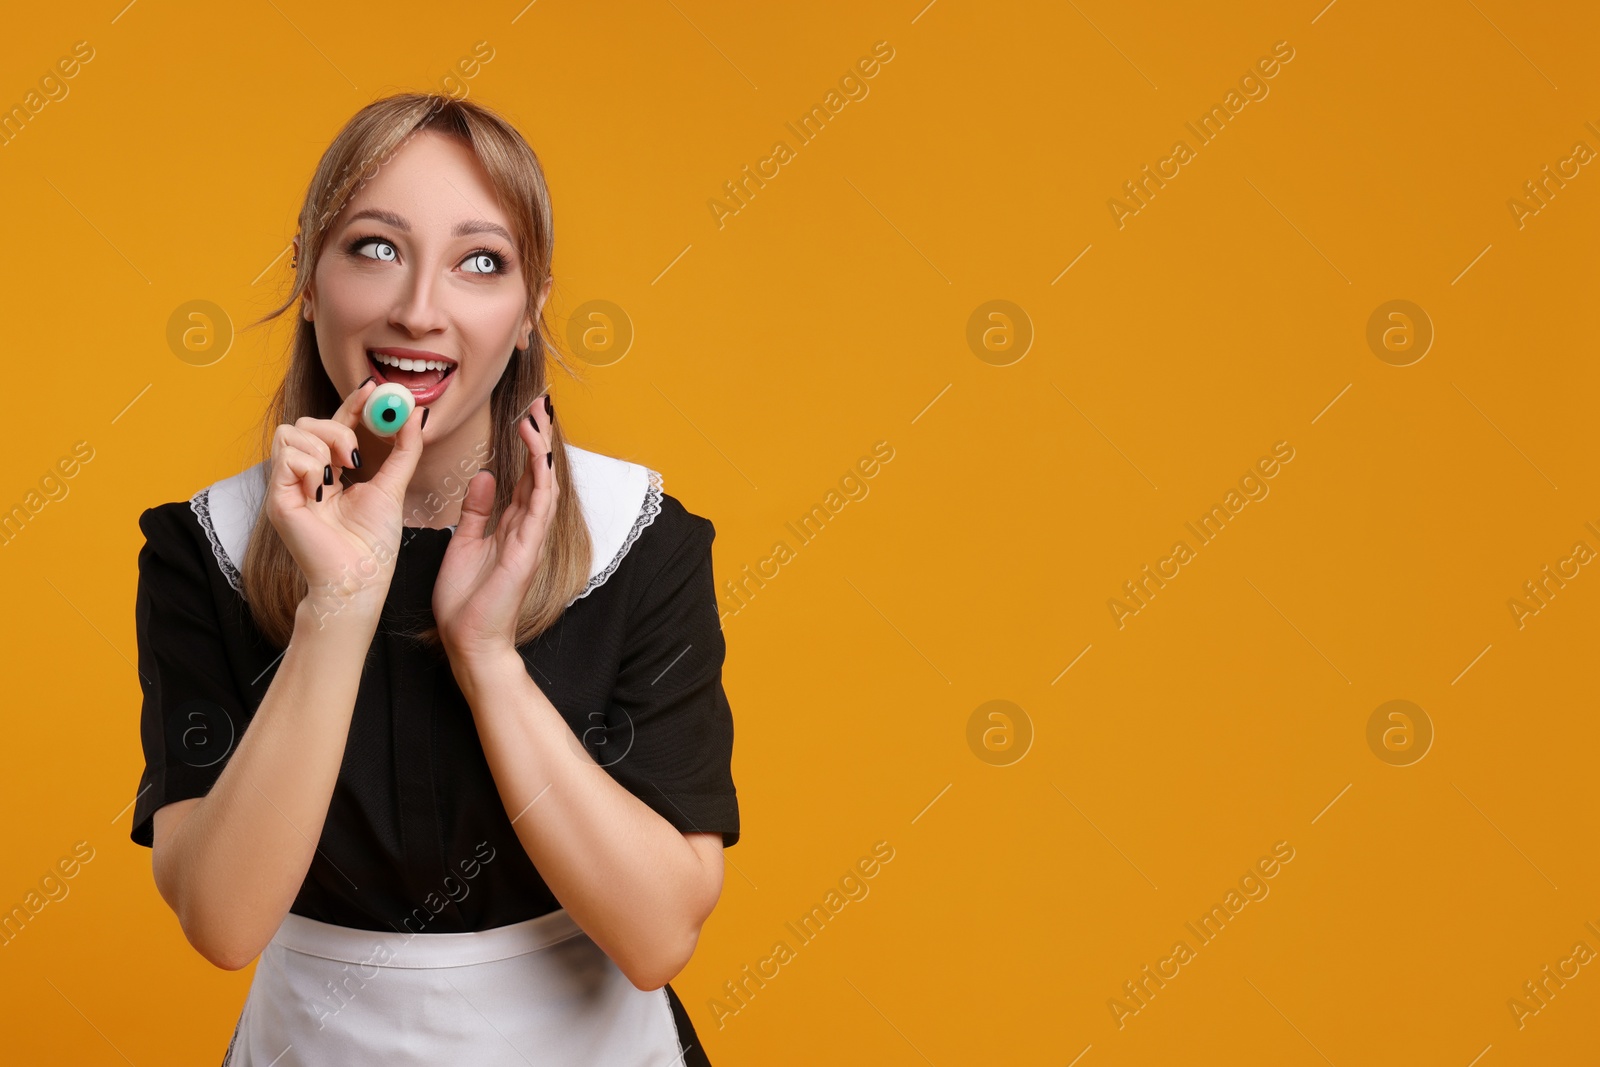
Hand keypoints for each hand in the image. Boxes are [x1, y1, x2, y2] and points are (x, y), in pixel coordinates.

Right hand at [264, 378, 425, 619]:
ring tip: (339, 477)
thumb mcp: (393, 486)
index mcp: (330, 473)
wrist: (360, 579)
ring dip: (323, 446)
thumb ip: (404, 450)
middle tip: (356, 458)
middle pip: (307, 421)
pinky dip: (310, 467)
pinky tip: (323, 492)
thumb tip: (415, 414)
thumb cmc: (372, 544)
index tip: (374, 388)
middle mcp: (305, 476)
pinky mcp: (277, 498)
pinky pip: (286, 456)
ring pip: (292, 432)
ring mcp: (288, 487)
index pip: (335, 426)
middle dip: (337, 428)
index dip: (351, 404)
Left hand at [434, 395, 557, 660]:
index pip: (523, 478)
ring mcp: (529, 539)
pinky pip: (538, 508)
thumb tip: (486, 476)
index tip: (523, 417)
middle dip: (540, 440)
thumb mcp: (465, 543)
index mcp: (510, 527)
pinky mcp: (526, 550)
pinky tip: (537, 455)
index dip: (526, 447)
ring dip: (542, 451)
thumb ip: (478, 511)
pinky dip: (539, 479)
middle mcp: (525, 529)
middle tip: (538, 406)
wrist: (468, 640)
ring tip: (537, 419)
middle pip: (538, 475)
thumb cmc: (466, 600)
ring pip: (543, 485)